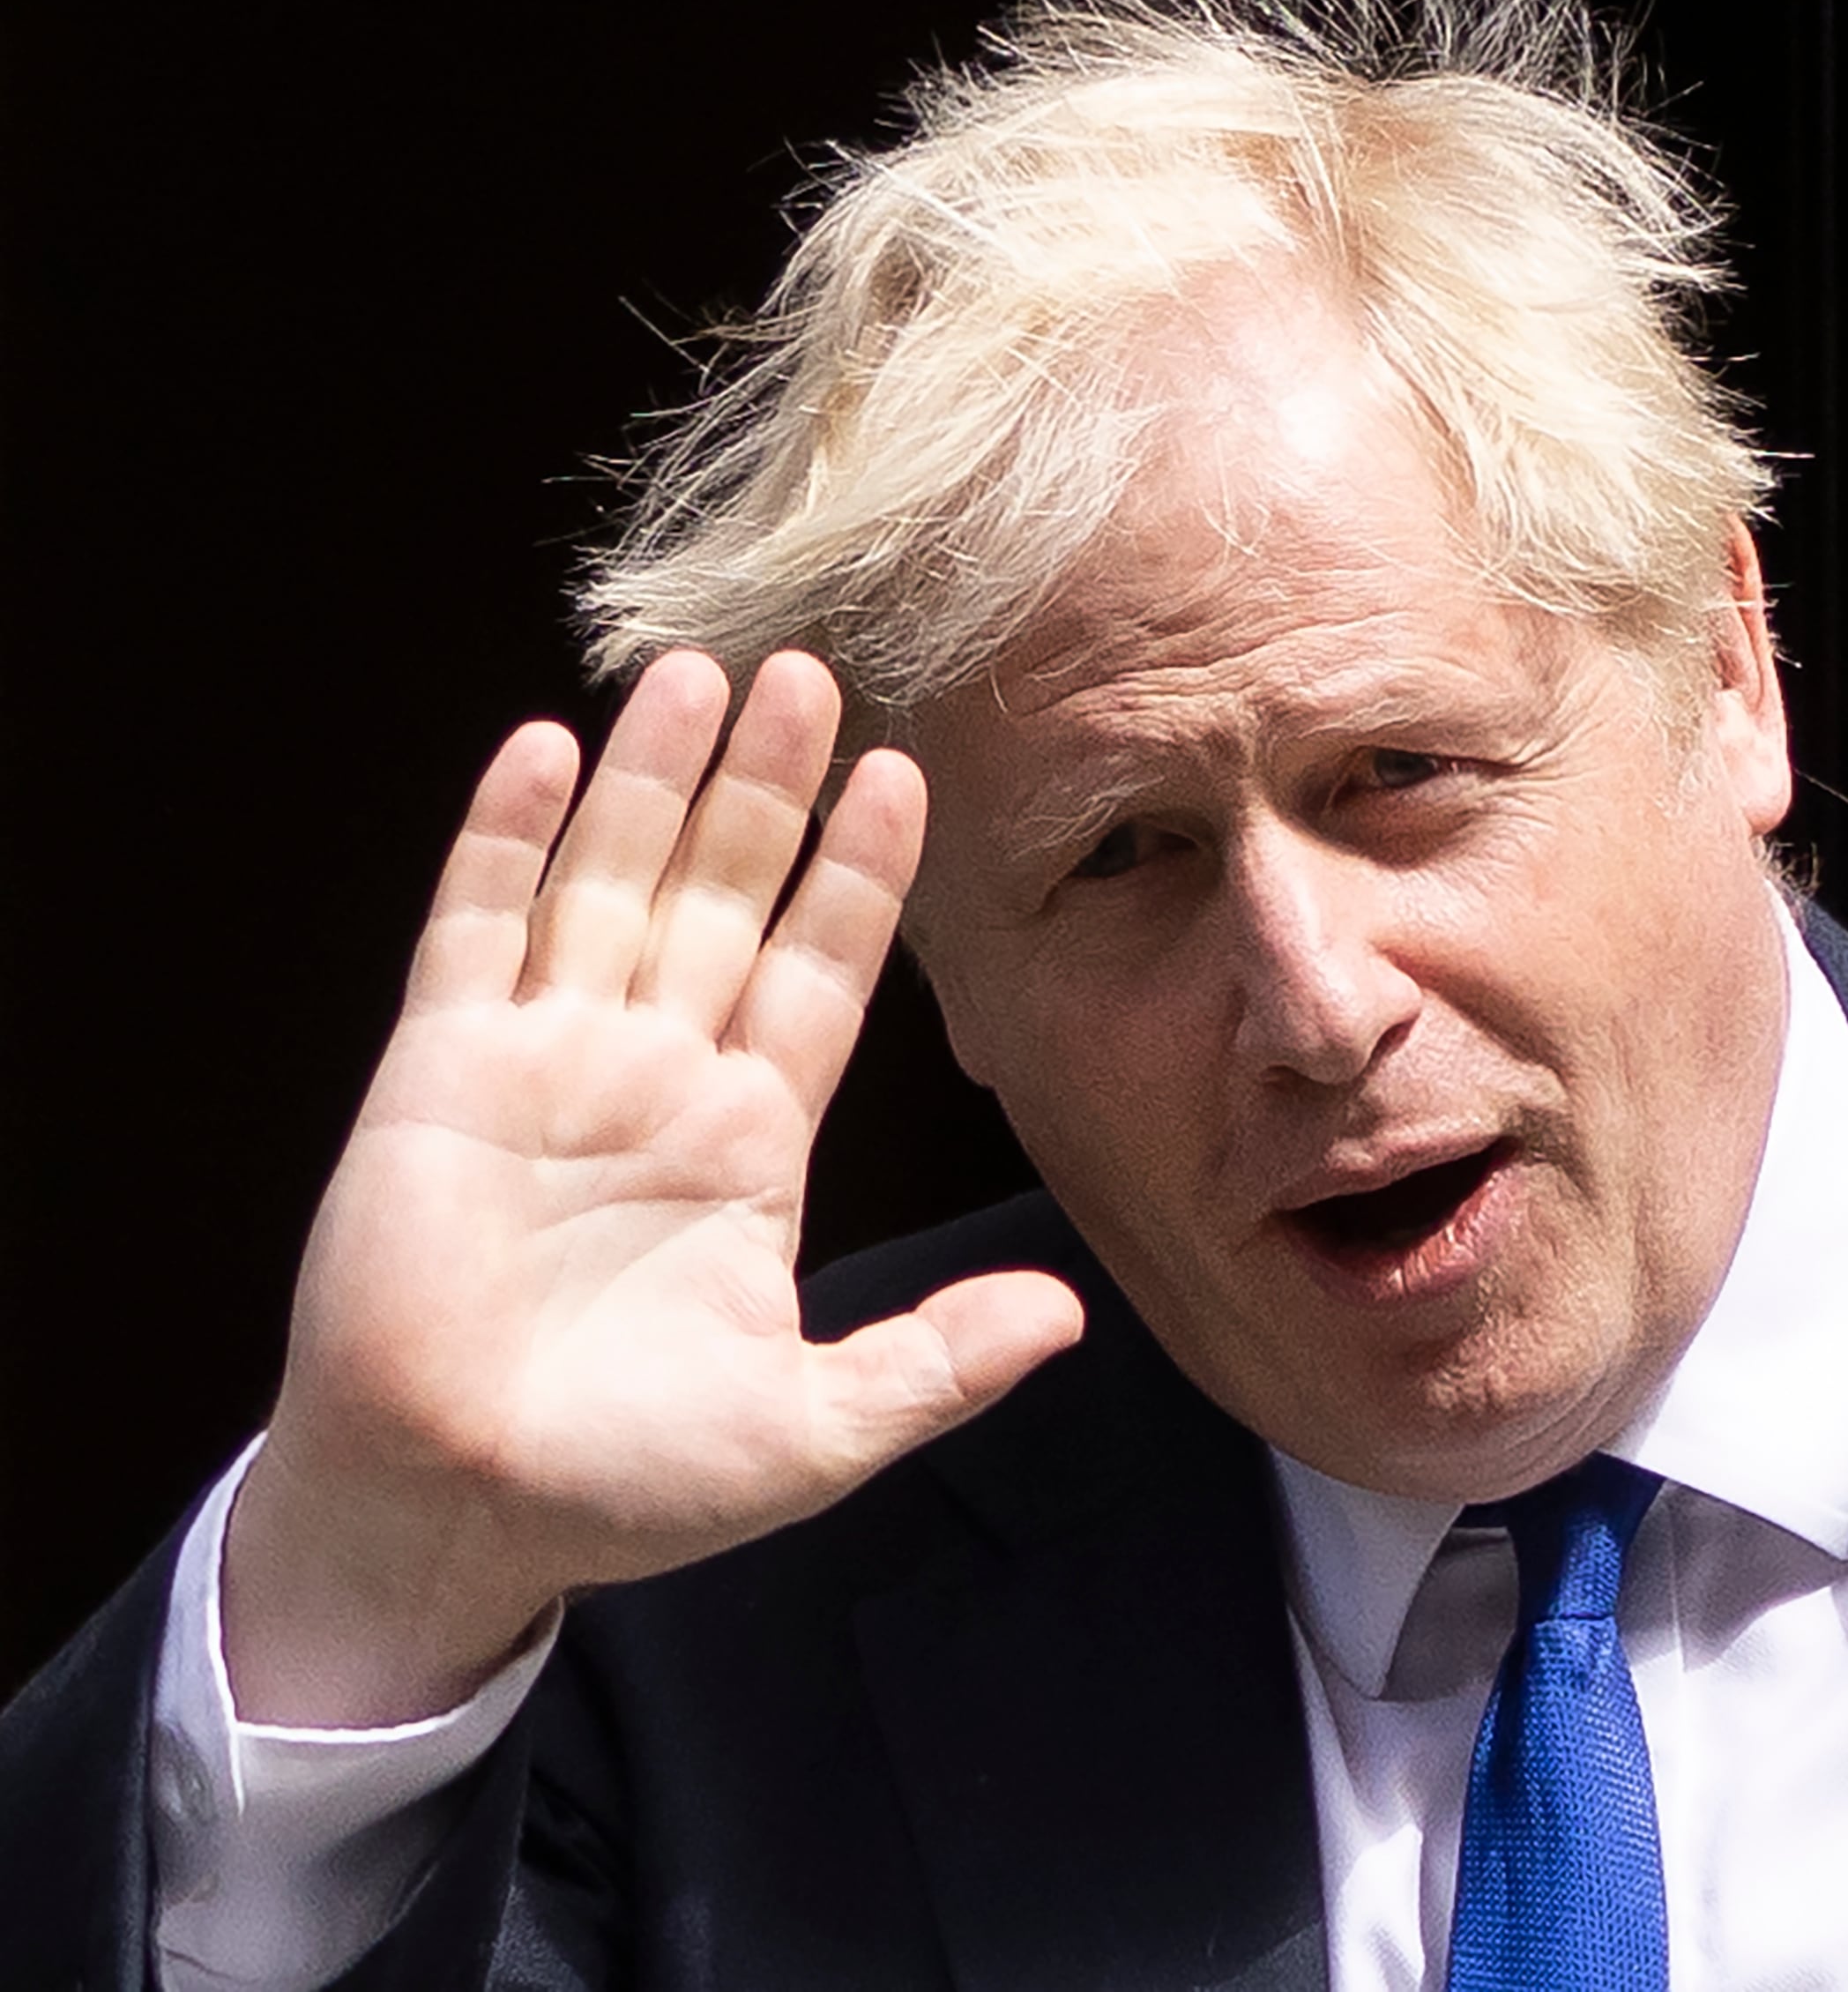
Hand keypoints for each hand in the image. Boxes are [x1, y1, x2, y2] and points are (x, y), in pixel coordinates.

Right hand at [223, 651, 1081, 1726]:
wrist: (454, 1516)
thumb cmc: (629, 1484)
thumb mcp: (815, 1429)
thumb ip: (936, 1362)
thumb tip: (1070, 1316)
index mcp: (751, 1142)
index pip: (823, 972)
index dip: (861, 878)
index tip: (909, 777)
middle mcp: (657, 1078)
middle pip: (726, 898)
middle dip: (768, 789)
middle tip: (813, 671)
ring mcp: (547, 1062)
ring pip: (611, 884)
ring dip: (653, 779)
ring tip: (699, 668)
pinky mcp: (441, 1072)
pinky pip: (477, 930)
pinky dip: (509, 840)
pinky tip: (547, 747)